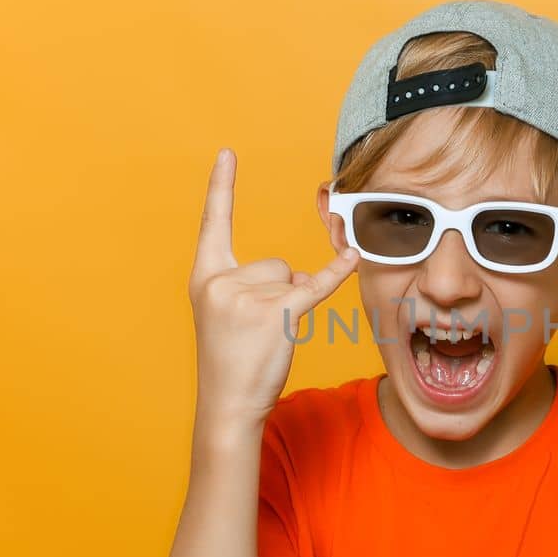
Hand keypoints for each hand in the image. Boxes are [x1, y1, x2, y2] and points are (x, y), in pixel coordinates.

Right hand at [189, 148, 358, 424]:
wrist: (227, 403)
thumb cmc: (231, 359)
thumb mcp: (228, 312)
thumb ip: (256, 283)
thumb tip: (297, 273)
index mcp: (205, 276)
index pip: (214, 222)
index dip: (221, 187)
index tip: (228, 153)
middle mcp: (222, 280)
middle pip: (275, 264)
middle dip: (277, 293)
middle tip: (255, 332)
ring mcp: (248, 297)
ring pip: (292, 279)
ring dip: (290, 306)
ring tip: (265, 339)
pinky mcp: (277, 313)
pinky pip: (315, 285)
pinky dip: (336, 273)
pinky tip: (352, 256)